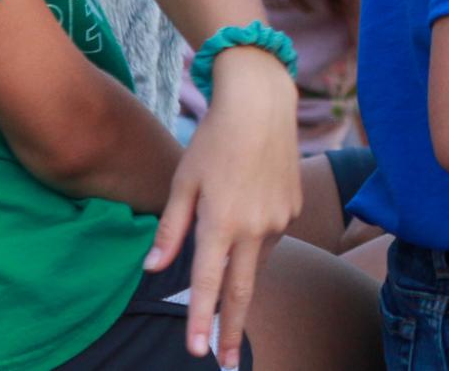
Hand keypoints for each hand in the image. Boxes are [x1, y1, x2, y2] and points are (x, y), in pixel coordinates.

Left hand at [146, 47, 300, 366]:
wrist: (262, 103)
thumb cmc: (215, 139)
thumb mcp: (183, 181)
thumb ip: (170, 229)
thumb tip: (153, 268)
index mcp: (222, 222)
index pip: (209, 285)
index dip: (202, 321)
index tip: (198, 352)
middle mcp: (256, 227)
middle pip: (243, 292)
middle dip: (232, 331)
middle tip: (227, 364)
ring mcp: (280, 219)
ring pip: (256, 260)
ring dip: (241, 272)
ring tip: (229, 244)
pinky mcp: (294, 207)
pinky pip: (271, 237)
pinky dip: (255, 240)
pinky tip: (246, 213)